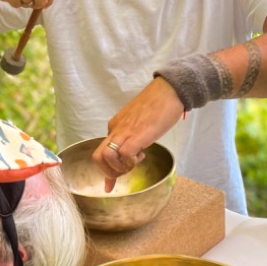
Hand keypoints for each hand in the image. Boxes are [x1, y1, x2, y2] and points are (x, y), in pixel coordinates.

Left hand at [91, 77, 183, 191]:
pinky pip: (125, 154)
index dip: (109, 168)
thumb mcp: (140, 124)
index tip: (119, 175)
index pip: (101, 152)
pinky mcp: (137, 134)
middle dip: (110, 173)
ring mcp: (125, 131)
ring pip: (106, 157)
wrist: (168, 90)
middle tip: (127, 170)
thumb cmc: (157, 106)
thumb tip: (134, 152)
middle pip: (98, 158)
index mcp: (115, 127)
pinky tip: (142, 155)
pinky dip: (131, 162)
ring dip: (120, 168)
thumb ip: (132, 138)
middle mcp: (115, 129)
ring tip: (136, 162)